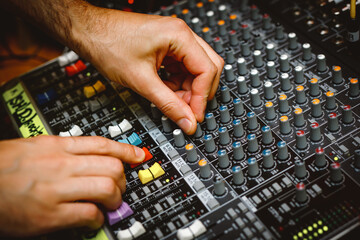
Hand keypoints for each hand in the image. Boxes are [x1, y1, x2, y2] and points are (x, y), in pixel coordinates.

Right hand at [0, 135, 144, 236]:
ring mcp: (55, 189)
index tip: (139, 156)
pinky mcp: (49, 215)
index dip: (126, 150)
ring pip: (106, 188)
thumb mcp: (33, 147)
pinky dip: (98, 218)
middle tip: (119, 187)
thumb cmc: (2, 167)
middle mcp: (59, 164)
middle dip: (123, 179)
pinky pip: (89, 214)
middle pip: (111, 166)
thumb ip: (63, 150)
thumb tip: (90, 157)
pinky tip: (92, 218)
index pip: (101, 144)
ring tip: (110, 203)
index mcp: (55, 146)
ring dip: (115, 198)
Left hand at [71, 9, 223, 134]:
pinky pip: (182, 68)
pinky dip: (177, 83)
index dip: (201, 98)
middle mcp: (181, 35)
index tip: (193, 117)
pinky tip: (166, 92)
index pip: (207, 70)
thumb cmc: (108, 44)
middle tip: (188, 112)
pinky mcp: (166, 46)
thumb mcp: (141, 81)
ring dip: (187, 89)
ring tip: (172, 104)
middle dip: (198, 93)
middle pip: (207, 68)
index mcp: (179, 36)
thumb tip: (187, 121)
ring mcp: (174, 40)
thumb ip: (168, 104)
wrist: (88, 31)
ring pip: (195, 69)